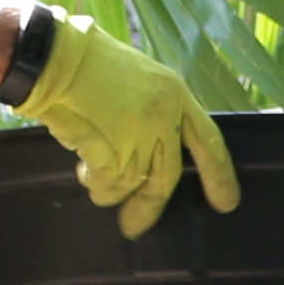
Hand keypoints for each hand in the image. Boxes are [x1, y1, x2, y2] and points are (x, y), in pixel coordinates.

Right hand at [19, 15, 239, 238]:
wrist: (57, 57)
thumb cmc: (88, 63)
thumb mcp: (139, 78)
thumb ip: (155, 111)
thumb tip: (153, 148)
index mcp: (175, 94)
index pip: (209, 141)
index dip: (219, 174)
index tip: (227, 202)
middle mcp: (165, 118)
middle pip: (167, 177)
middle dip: (149, 207)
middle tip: (134, 227)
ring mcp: (140, 135)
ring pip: (132, 184)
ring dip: (110, 190)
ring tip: (91, 178)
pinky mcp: (112, 150)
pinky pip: (108, 184)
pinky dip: (94, 183)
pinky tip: (83, 169)